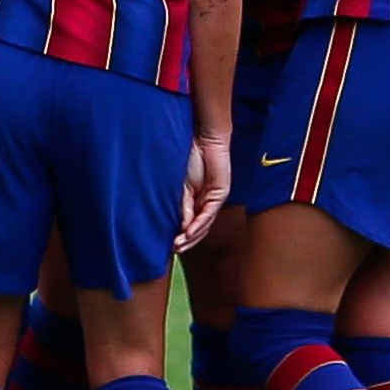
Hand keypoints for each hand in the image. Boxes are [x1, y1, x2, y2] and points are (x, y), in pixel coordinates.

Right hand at [173, 127, 231, 250]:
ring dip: (192, 236)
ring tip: (178, 245)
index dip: (182, 235)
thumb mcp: (181, 185)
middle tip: (174, 250)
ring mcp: (215, 199)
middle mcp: (208, 202)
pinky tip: (188, 232)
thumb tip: (179, 225)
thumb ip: (182, 204)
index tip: (169, 245)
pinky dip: (198, 223)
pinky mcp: (220, 193)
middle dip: (187, 241)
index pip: (192, 223)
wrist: (204, 139)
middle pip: (200, 228)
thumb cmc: (191, 157)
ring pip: (205, 224)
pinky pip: (209, 213)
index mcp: (198, 200)